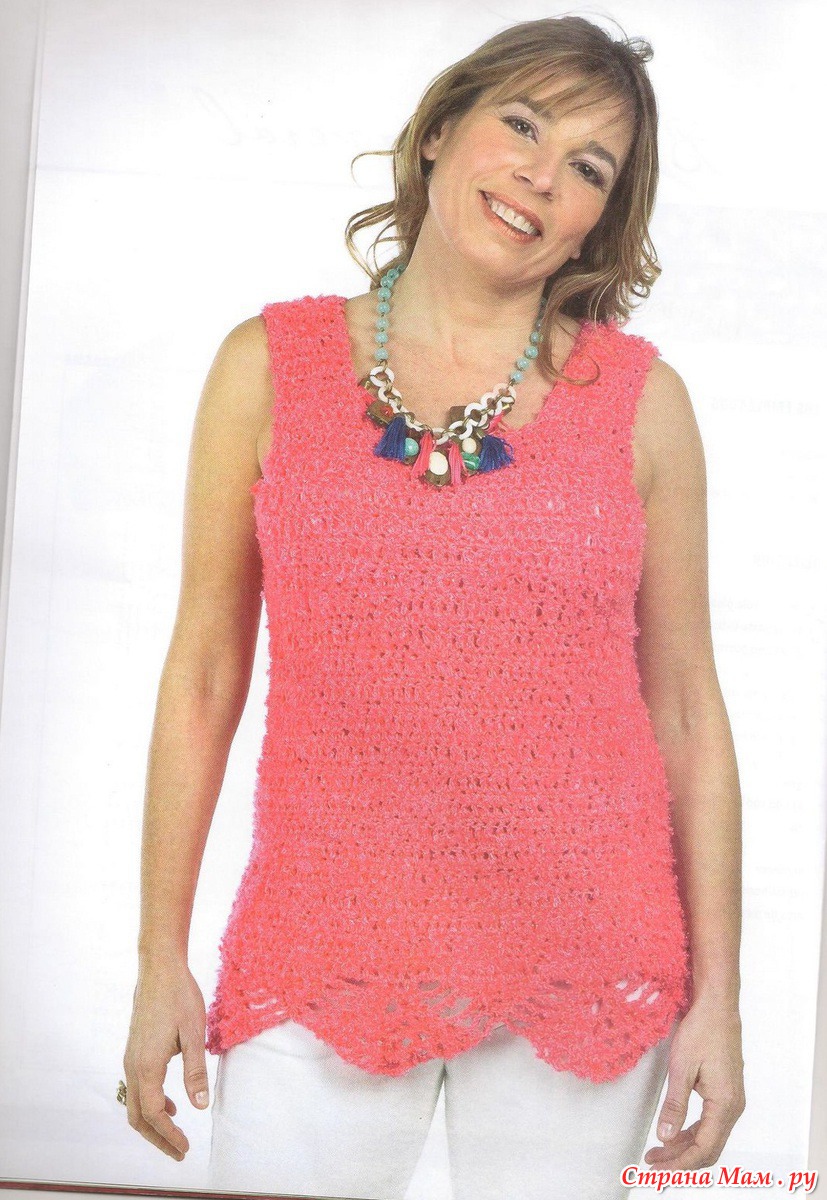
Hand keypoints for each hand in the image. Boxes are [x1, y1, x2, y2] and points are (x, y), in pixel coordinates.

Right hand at [122, 957, 209, 1161]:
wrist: (159, 969)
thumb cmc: (179, 997)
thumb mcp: (194, 1033)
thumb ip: (195, 1071)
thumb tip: (200, 1106)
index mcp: (147, 1066)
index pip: (155, 1113)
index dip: (169, 1135)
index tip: (185, 1148)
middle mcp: (133, 1066)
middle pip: (139, 1116)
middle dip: (158, 1138)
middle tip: (179, 1152)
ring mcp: (131, 1057)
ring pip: (135, 1103)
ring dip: (153, 1122)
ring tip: (175, 1135)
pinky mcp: (134, 1050)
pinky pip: (137, 1087)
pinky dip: (151, 1104)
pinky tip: (172, 1103)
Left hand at [644, 994, 744, 1168]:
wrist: (718, 1007)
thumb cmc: (702, 1030)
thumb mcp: (681, 1067)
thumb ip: (674, 1104)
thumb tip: (665, 1135)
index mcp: (725, 1104)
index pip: (703, 1148)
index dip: (679, 1162)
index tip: (657, 1166)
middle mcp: (733, 1107)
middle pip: (708, 1149)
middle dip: (681, 1160)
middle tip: (654, 1162)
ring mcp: (732, 1100)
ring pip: (710, 1137)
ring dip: (686, 1147)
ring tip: (659, 1150)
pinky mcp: (727, 1093)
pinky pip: (711, 1124)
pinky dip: (693, 1133)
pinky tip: (675, 1133)